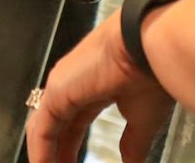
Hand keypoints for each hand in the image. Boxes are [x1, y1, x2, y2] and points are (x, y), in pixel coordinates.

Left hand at [26, 10, 175, 162]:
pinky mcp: (56, 91)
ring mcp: (62, 84)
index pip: (75, 122)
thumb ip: (133, 142)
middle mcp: (73, 82)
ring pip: (44, 127)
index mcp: (94, 84)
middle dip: (57, 153)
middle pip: (57, 126)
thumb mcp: (143, 116)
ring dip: (47, 154)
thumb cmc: (153, 70)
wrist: (150, 43)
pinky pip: (42, 129)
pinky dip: (41, 152)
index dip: (71, 147)